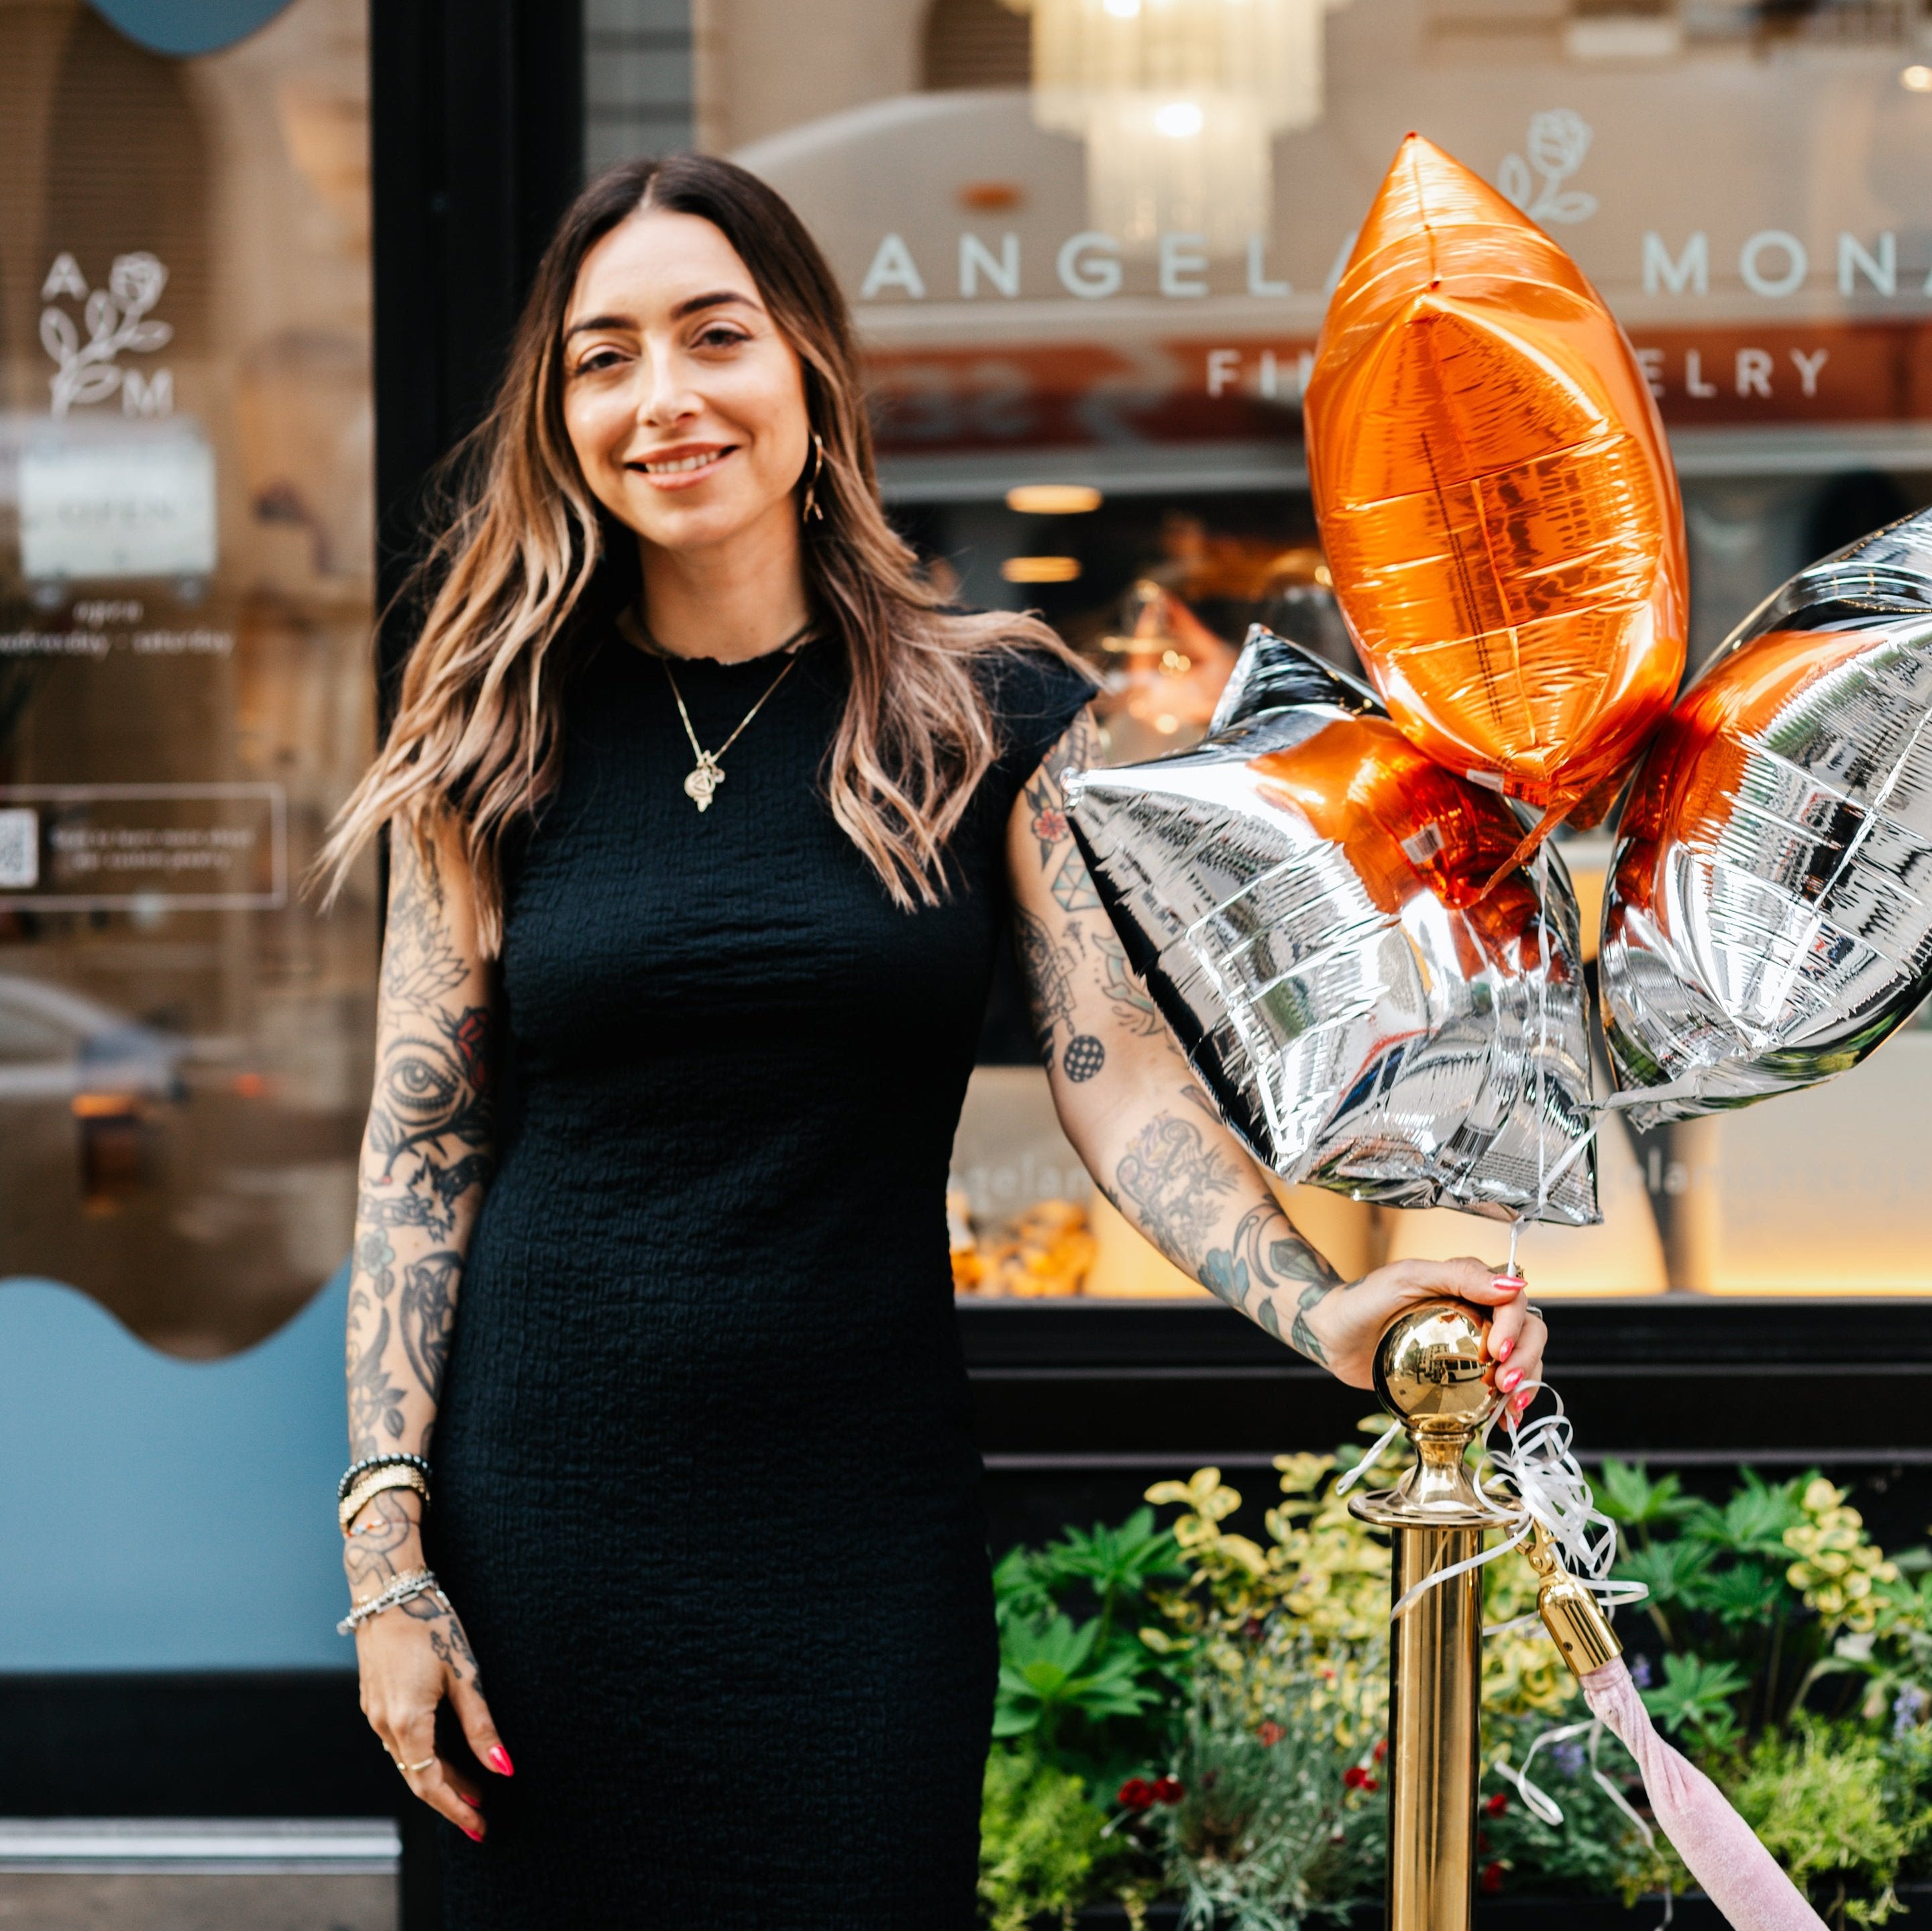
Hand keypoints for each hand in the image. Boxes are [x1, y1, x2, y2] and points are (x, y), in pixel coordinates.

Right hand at [355, 1585, 510, 1837]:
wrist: (387, 1589)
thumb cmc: (431, 1625)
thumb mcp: (464, 1675)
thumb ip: (481, 1725)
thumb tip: (502, 1768)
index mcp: (406, 1722)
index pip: (430, 1784)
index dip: (456, 1808)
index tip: (480, 1826)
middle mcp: (384, 1723)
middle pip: (418, 1776)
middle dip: (450, 1798)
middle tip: (481, 1813)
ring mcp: (375, 1711)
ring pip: (408, 1757)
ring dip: (439, 1774)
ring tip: (473, 1785)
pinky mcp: (374, 1698)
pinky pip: (398, 1738)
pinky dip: (424, 1752)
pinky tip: (445, 1750)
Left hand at [1298, 1256, 1545, 1408]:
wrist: (1333, 1334)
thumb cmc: (1365, 1299)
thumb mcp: (1408, 1278)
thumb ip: (1459, 1276)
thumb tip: (1514, 1285)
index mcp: (1471, 1285)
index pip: (1514, 1302)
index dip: (1515, 1327)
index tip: (1495, 1351)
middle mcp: (1480, 1313)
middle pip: (1529, 1332)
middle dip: (1526, 1358)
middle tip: (1505, 1383)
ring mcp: (1473, 1344)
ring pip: (1521, 1361)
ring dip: (1525, 1383)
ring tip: (1510, 1406)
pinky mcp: (1461, 1374)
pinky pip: (1497, 1388)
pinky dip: (1507, 1405)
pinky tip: (1504, 1421)